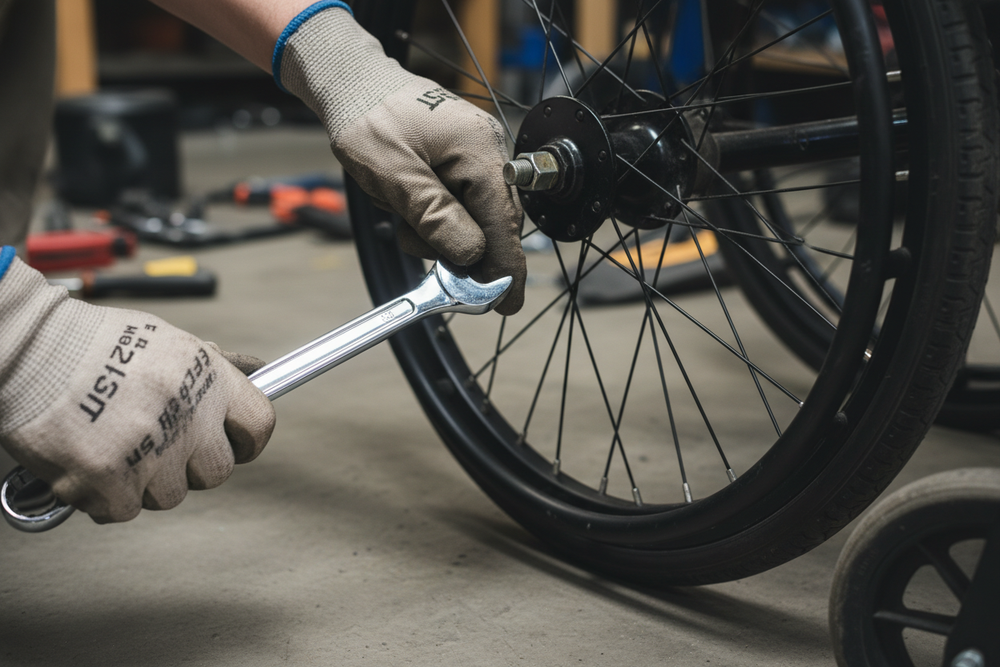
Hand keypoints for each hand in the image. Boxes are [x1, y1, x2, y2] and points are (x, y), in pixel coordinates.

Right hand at [0, 258, 274, 522]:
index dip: (247, 442)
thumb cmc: (93, 342)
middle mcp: (187, 415)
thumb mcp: (168, 342)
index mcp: (208, 377)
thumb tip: (257, 370)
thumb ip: (209, 369)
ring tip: (111, 442)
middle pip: (216, 473)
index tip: (233, 445)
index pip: (260, 424)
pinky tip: (86, 460)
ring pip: (169, 496)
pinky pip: (123, 510)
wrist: (27, 347)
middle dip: (190, 467)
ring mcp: (150, 450)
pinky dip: (103, 497)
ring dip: (143, 481)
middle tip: (156, 445)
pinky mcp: (109, 479)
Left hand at [277, 7, 526, 314]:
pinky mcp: (464, 164)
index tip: (506, 304)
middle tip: (430, 261)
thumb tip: (472, 255)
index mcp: (479, 152)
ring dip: (438, 231)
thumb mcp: (393, 175)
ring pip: (474, 220)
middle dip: (460, 249)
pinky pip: (461, 205)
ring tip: (401, 211)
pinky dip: (435, 217)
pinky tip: (408, 203)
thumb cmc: (367, 118)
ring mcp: (479, 157)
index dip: (505, 268)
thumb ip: (434, 215)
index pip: (503, 223)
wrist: (353, 84)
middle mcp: (489, 153)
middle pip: (492, 225)